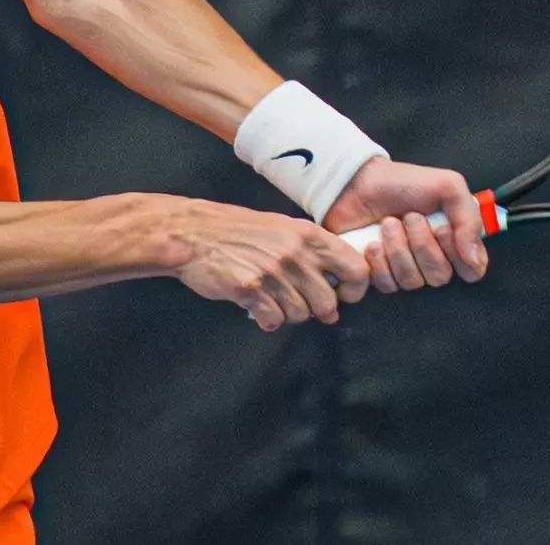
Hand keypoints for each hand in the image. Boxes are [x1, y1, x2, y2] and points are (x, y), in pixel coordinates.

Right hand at [171, 199, 371, 330]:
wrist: (194, 234)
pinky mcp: (251, 290)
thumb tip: (337, 283)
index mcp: (309, 235)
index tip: (341, 295)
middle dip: (316, 310)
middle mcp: (296, 254)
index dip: (354, 289)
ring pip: (301, 314)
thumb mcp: (282, 228)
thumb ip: (311, 251)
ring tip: (273, 300)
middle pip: (328, 303)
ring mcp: (273, 273)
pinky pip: (274, 321)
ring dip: (288, 314)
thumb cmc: (238, 231)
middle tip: (300, 303)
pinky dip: (267, 320)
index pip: (356, 269)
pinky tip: (258, 307)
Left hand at [320, 157, 488, 291]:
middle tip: (409, 218)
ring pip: (413, 281)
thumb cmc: (402, 183)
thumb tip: (474, 259)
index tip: (443, 229)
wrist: (357, 183)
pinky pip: (388, 285)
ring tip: (388, 223)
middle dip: (422, 244)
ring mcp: (406, 269)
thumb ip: (470, 220)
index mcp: (454, 239)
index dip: (459, 255)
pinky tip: (373, 242)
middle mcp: (433, 258)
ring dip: (398, 249)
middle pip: (440, 276)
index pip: (472, 270)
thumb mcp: (448, 186)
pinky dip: (379, 262)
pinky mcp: (380, 275)